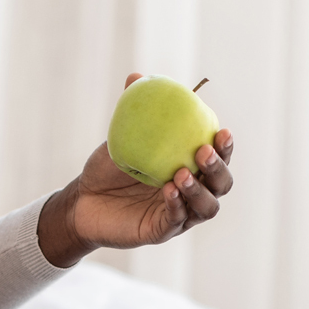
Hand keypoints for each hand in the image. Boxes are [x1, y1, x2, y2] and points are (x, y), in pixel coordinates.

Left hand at [36, 72, 236, 267]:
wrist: (82, 200)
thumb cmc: (108, 168)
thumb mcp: (121, 137)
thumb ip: (133, 111)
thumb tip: (136, 76)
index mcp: (191, 168)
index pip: (219, 158)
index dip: (226, 147)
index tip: (222, 131)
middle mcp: (193, 193)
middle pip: (221, 185)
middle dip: (218, 168)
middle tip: (203, 151)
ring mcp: (181, 216)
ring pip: (207, 208)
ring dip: (199, 190)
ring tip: (181, 174)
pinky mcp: (162, 232)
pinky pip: (176, 221)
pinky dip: (176, 205)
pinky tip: (167, 191)